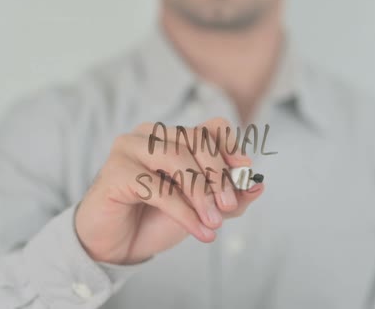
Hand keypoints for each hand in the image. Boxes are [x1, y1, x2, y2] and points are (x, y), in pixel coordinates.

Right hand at [74, 118, 263, 264]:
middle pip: (196, 140)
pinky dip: (184, 212)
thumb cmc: (155, 219)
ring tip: (214, 222)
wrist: (117, 245)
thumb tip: (258, 186)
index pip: (210, 128)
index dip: (230, 147)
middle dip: (219, 174)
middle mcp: (150, 135)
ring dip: (202, 194)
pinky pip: (158, 188)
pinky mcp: (115, 171)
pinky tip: (200, 231)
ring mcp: (129, 148)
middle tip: (229, 206)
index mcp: (172, 137)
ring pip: (177, 159)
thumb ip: (229, 198)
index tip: (245, 171)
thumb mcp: (201, 208)